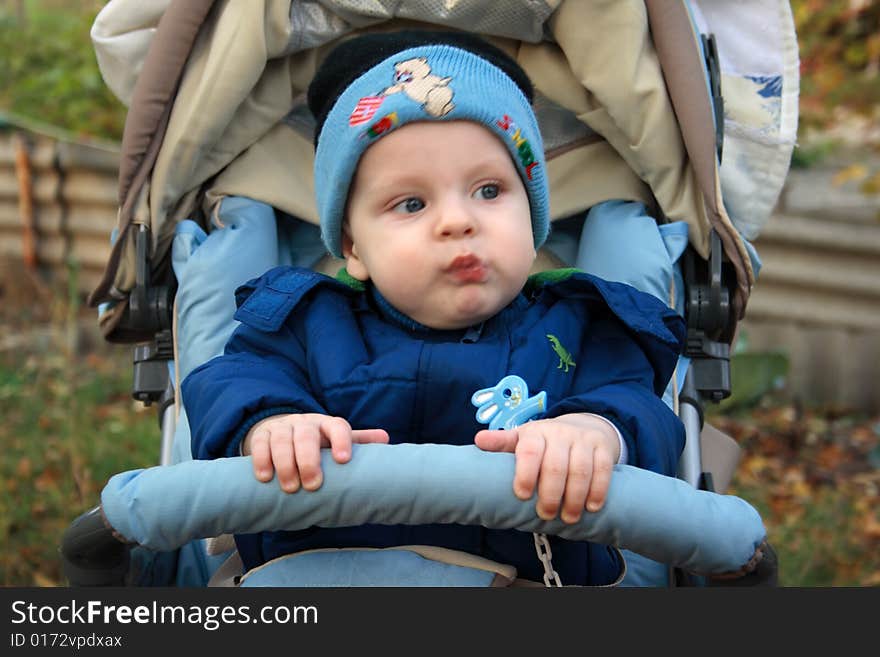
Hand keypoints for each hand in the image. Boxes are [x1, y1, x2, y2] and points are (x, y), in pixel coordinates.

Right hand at [242, 413, 388, 491]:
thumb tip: (386, 439)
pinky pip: (260, 444)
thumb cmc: (317, 441)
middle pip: (306, 436)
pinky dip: (261, 460)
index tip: (343, 460)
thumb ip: (358, 441)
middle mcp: (305, 423)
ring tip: (290, 488)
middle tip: (312, 485)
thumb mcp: (336, 439)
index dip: (342, 441)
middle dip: (309, 460)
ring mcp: (282, 427)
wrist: (283, 428)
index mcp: (327, 424)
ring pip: (282, 440)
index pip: (338, 427)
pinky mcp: (262, 435)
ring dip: (285, 464)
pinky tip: (265, 478)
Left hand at [475, 413, 619, 523]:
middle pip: (556, 466)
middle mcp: (560, 433)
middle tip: (545, 514)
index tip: (522, 495)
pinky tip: (591, 506)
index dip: (525, 473)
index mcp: (536, 433)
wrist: (584, 425)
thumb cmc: (546, 441)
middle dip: (550, 494)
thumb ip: (502, 443)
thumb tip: (478, 440)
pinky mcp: (603, 449)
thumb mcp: (523, 439)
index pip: (530, 451)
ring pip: (580, 470)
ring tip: (568, 517)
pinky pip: (602, 470)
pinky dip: (598, 490)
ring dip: (574, 498)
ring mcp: (583, 440)